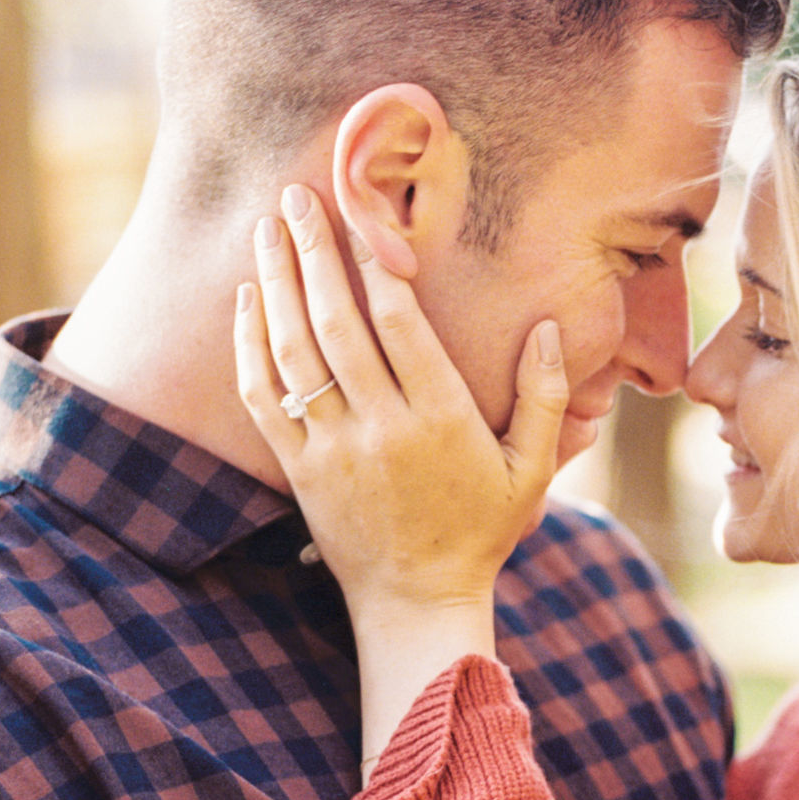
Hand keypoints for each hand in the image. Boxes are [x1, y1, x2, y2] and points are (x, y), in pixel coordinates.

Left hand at [234, 186, 568, 618]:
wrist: (416, 602)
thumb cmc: (481, 531)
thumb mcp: (531, 471)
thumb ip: (544, 397)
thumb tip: (551, 328)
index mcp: (441, 421)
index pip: (401, 325)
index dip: (377, 266)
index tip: (364, 216)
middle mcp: (382, 429)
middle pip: (338, 324)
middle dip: (315, 253)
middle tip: (297, 196)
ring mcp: (333, 450)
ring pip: (295, 352)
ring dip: (277, 284)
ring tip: (268, 229)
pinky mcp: (299, 469)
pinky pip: (264, 396)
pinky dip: (250, 344)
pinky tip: (247, 300)